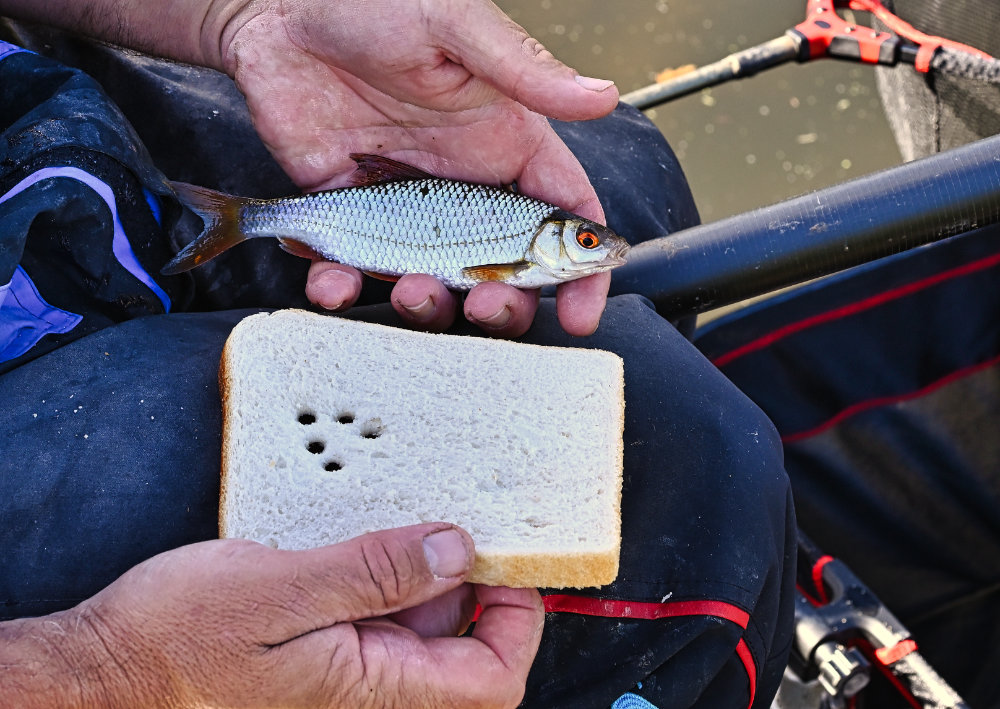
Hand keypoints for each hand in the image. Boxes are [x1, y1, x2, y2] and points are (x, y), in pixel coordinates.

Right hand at [1, 524, 543, 707]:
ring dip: (426, 568)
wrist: (105, 670)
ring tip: (409, 510)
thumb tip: (458, 551)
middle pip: (465, 644)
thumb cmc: (176, 641)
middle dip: (472, 579)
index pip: (492, 678)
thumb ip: (374, 574)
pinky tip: (367, 528)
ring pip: (423, 622)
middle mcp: (371, 690)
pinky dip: (386, 569)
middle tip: (456, 510)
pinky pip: (379, 610)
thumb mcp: (280, 592)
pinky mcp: (324, 647)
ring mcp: (348, 669)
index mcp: (373, 693)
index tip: (505, 560)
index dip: (517, 620)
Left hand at [218, 0, 618, 336]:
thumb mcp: (454, 26)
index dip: (580, 270)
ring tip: (411, 288)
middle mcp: (462, 183)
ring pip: (434, 282)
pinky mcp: (347, 215)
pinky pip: (351, 269)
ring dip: (427, 305)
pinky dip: (341, 288)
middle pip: (504, 268)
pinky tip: (332, 280)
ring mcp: (405, 207)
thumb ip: (523, 70)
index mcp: (504, 141)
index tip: (580, 314)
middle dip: (503, 303)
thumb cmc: (371, 1)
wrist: (276, 10)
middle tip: (485, 305)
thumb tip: (601, 96)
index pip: (562, 212)